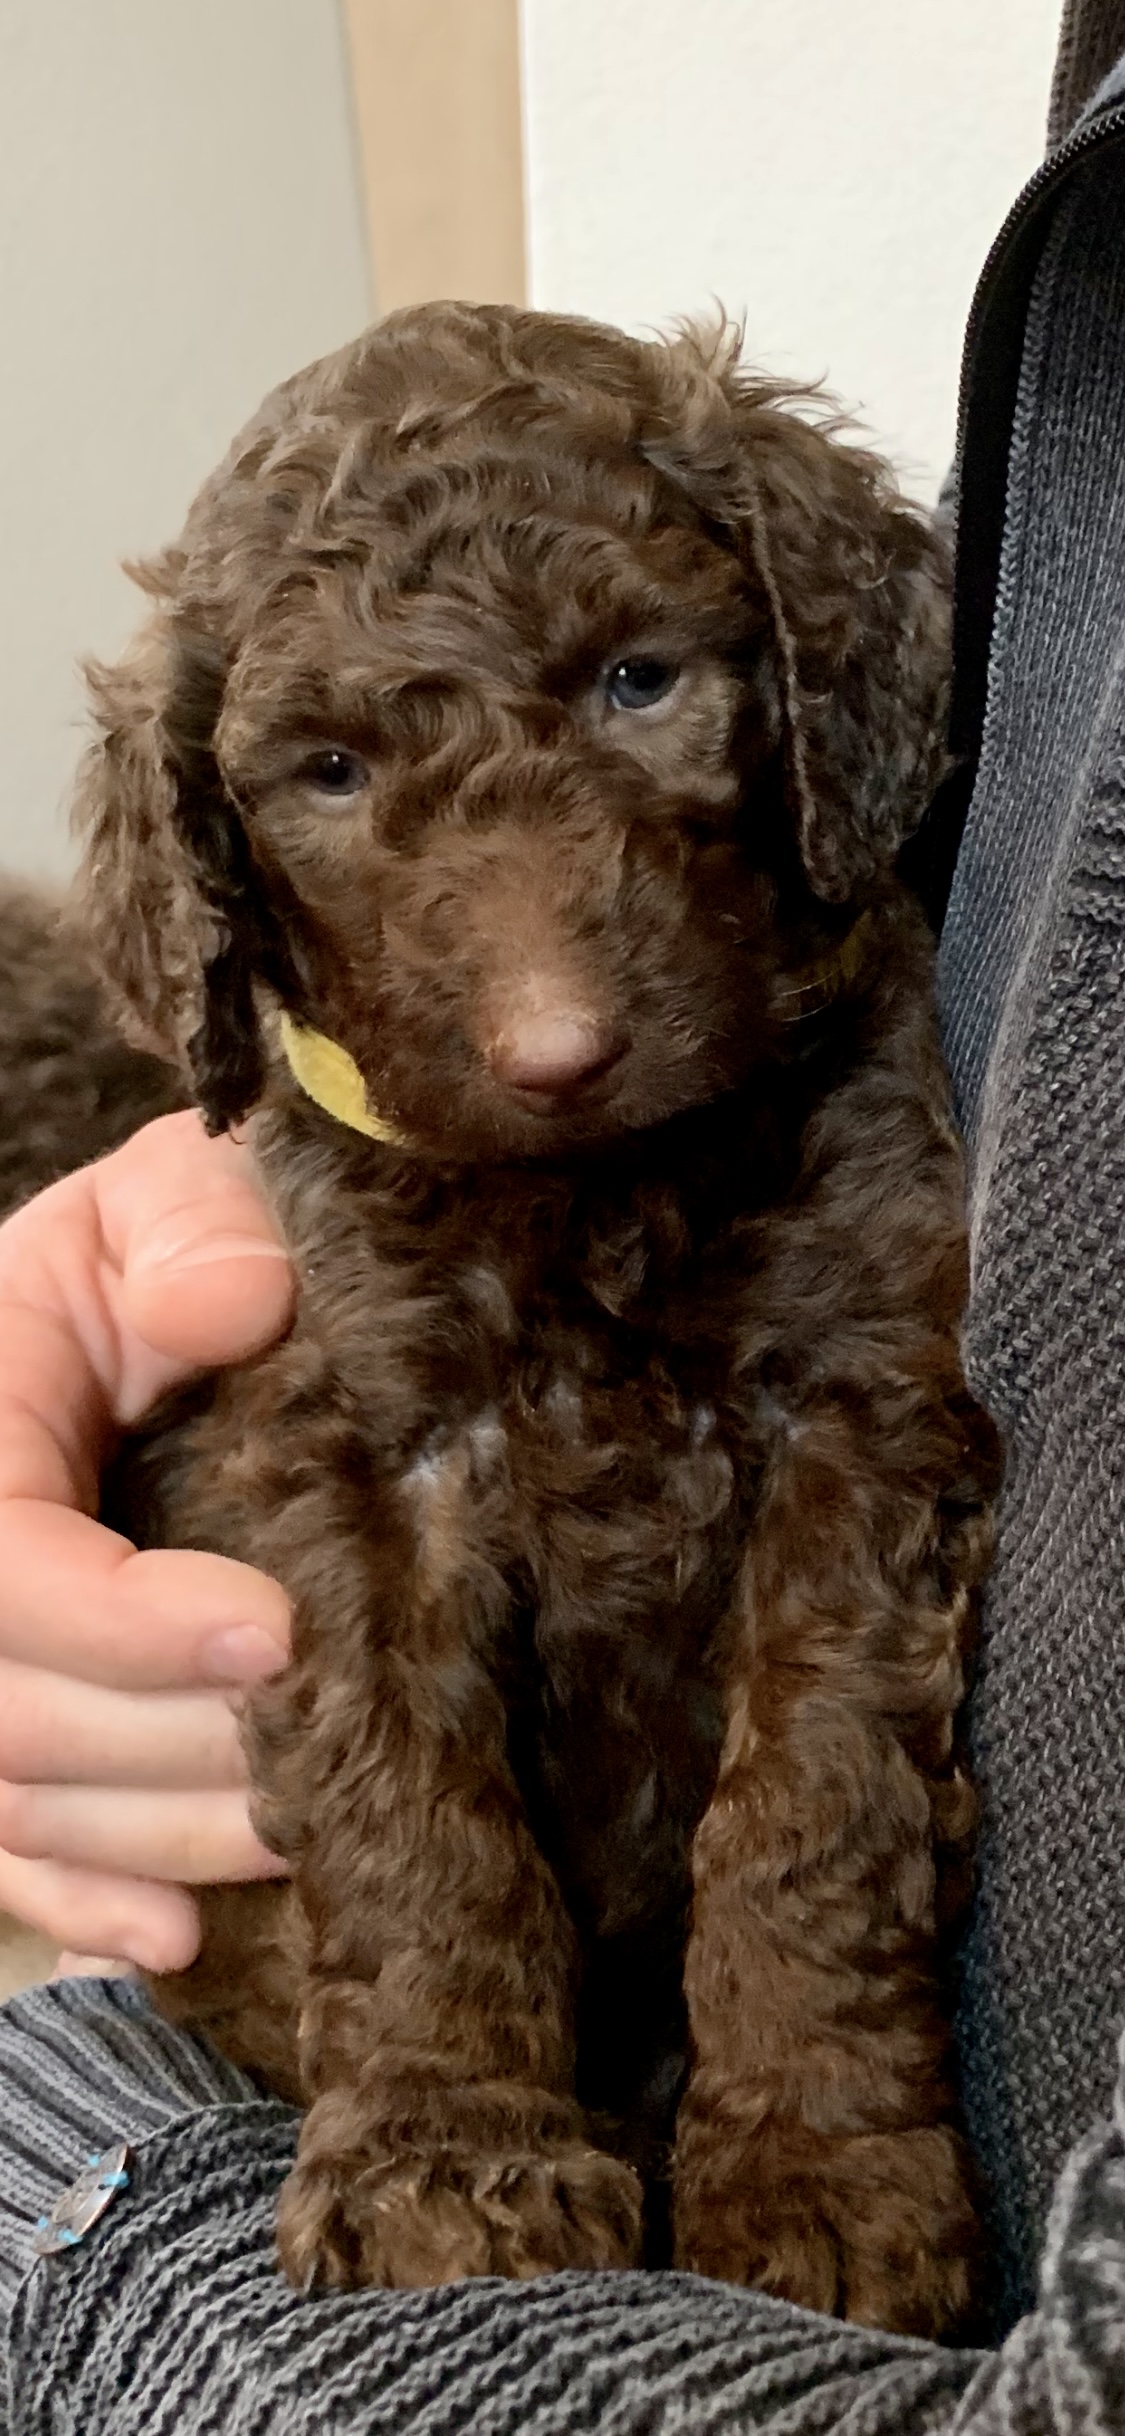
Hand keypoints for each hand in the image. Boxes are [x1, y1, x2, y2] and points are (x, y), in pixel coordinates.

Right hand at [0, 1110, 294, 1969]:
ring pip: (12, 1799)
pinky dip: (84, 1903)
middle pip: (5, 1711)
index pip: (1, 1559)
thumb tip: (236, 1305)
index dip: (121, 1622)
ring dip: (158, 1836)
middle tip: (328, 1757)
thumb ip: (195, 1228)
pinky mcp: (4, 1721)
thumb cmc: (181, 1242)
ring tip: (304, 1836)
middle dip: (167, 1752)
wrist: (158, 1294)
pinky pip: (4, 1850)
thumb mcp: (184, 1190)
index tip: (275, 1635)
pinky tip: (173, 1936)